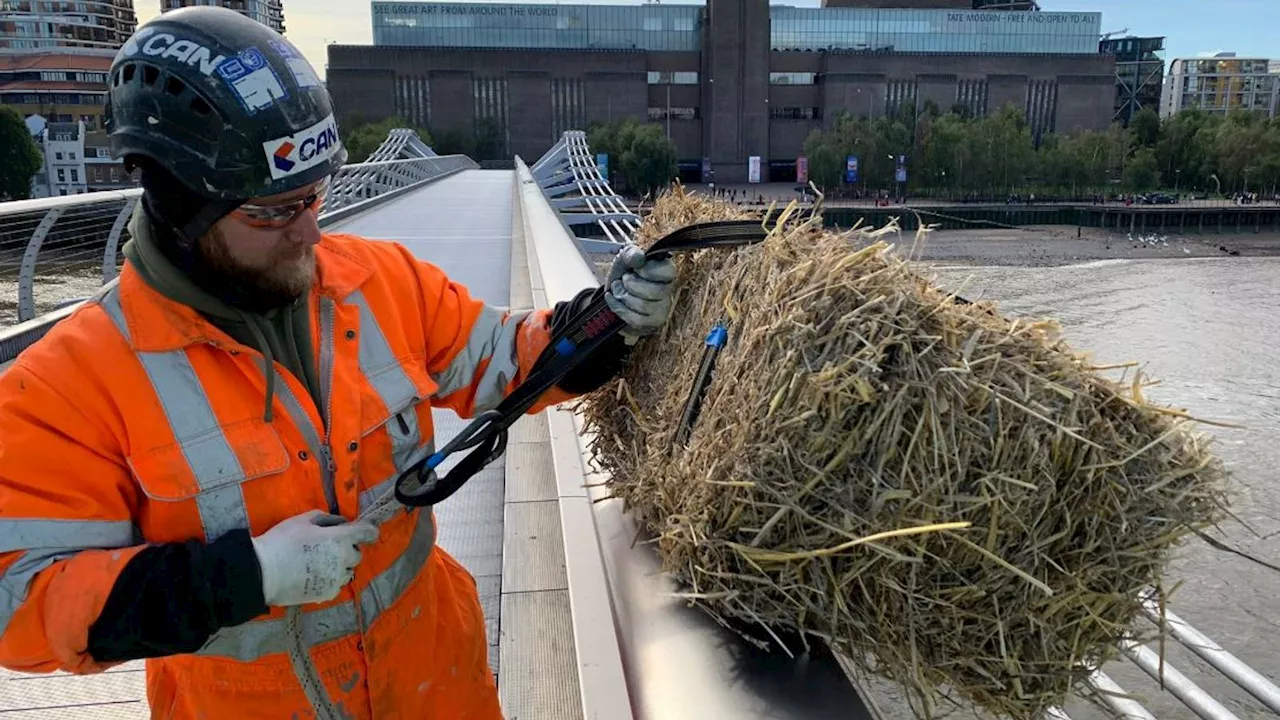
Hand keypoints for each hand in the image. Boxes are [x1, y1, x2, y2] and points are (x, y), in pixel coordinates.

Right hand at [250, 510, 378, 606]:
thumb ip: (326, 518)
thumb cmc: (283, 541)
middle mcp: (344, 559)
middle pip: (357, 554)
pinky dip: (331, 580)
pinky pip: (337, 584)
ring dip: (341, 566)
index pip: (368, 533)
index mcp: (341, 539)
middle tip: (329, 547)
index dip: (368, 530)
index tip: (364, 531)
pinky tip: (315, 576)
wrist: (264, 572)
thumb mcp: (303, 520)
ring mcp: (337, 578)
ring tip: (321, 564)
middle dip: (348, 550)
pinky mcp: (328, 593)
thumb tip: (340, 523)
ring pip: (348, 571)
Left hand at [604, 244, 676, 343]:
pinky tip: (614, 300)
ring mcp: (662, 309)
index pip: (668, 271)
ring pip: (644, 305)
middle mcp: (668, 291)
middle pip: (655, 291)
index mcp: (666, 272)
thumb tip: (639, 258)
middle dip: (631, 284)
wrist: (614, 295)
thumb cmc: (624, 275)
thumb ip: (631, 254)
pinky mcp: (651, 323)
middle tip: (624, 279)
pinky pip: (636, 319)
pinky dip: (619, 308)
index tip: (636, 269)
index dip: (647, 270)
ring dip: (623, 296)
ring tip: (618, 290)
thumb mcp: (624, 259)